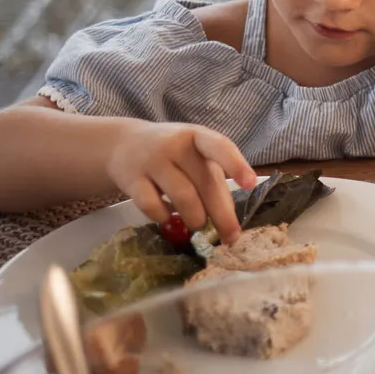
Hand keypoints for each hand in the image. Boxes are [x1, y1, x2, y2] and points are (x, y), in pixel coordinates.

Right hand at [107, 122, 257, 244]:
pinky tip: (168, 216)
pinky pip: (152, 206)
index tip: (251, 184)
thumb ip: (214, 182)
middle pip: (204, 183)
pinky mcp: (131, 179)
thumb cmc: (173, 154)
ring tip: (198, 224)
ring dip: (195, 218)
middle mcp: (175, 145)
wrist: (123, 143)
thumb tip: (230, 221)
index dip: (236, 165)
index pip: (219, 146)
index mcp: (198, 136)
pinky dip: (164, 217)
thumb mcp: (196, 157)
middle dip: (222, 214)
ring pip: (182, 197)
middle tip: (231, 237)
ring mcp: (151, 160)